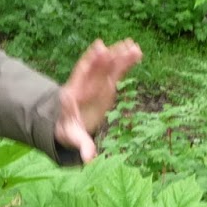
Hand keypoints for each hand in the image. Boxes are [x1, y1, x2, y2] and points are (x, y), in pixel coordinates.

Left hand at [55, 38, 141, 161]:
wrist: (69, 123)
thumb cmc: (69, 130)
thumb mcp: (73, 137)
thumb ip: (81, 145)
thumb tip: (88, 160)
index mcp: (73, 94)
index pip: (79, 77)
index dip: (88, 64)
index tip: (97, 50)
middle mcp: (85, 85)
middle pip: (94, 69)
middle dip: (104, 58)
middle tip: (113, 48)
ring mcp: (96, 82)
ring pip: (108, 66)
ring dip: (119, 55)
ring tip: (133, 46)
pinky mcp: (106, 84)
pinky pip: (117, 71)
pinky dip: (126, 62)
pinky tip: (138, 52)